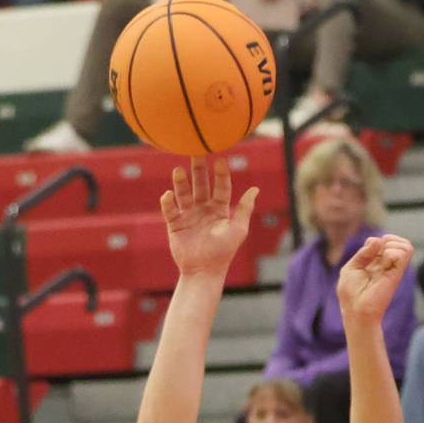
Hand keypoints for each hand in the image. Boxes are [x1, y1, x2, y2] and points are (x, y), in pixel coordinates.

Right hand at [160, 157, 256, 277]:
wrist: (204, 271)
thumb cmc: (223, 252)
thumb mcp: (238, 229)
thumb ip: (244, 209)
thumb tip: (255, 189)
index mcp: (219, 209)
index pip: (221, 187)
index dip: (220, 174)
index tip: (220, 159)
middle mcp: (203, 209)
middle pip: (200, 185)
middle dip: (198, 169)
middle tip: (196, 151)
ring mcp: (188, 216)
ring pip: (184, 194)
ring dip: (181, 182)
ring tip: (178, 170)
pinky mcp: (175, 225)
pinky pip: (170, 211)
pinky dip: (168, 202)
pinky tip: (168, 194)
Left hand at [336, 234, 413, 321]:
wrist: (356, 309)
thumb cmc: (351, 293)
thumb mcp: (351, 268)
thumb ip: (363, 253)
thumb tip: (379, 240)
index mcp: (375, 263)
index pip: (381, 241)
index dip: (373, 243)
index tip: (364, 257)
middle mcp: (387, 264)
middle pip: (394, 240)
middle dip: (385, 241)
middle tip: (375, 256)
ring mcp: (394, 268)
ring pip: (405, 245)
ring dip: (392, 246)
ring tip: (382, 259)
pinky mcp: (398, 273)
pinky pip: (405, 252)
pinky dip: (393, 252)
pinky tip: (385, 262)